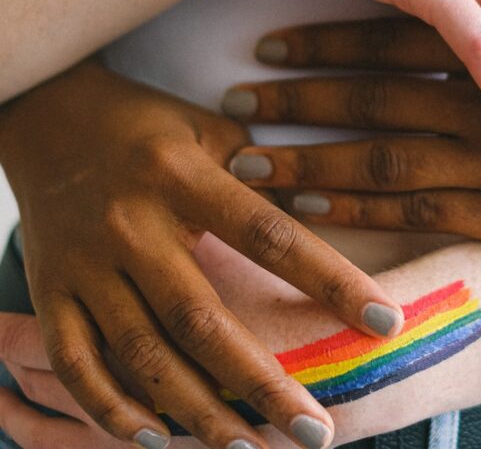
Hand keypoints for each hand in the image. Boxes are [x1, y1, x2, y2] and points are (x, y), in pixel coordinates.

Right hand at [0, 62, 403, 448]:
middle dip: (263, 385)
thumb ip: (261, 176)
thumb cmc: (144, 125)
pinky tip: (155, 438)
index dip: (331, 281)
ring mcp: (84, 263)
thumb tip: (324, 211)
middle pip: (202, 319)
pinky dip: (109, 407)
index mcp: (182, 177)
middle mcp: (132, 224)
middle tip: (318, 434)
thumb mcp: (207, 130)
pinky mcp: (49, 288)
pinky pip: (75, 360)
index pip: (270, 236)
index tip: (383, 323)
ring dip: (197, 412)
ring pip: (142, 354)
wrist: (45, 114)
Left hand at [223, 19, 480, 247]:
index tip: (267, 46)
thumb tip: (453, 13)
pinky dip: (360, 208)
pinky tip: (312, 205)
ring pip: (381, 157)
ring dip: (310, 158)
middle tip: (232, 100)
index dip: (323, 44)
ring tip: (249, 162)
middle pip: (369, 96)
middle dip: (296, 98)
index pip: (388, 42)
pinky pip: (417, 212)